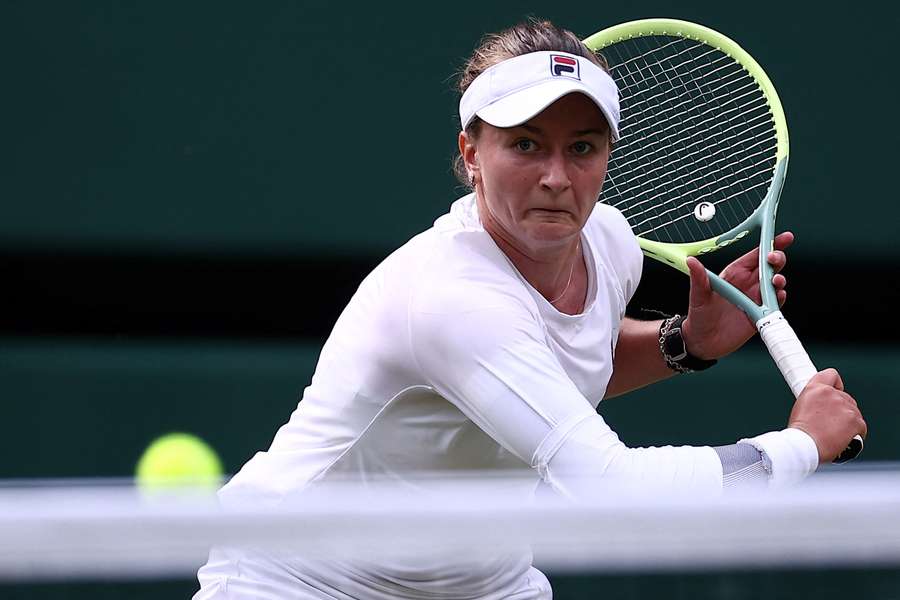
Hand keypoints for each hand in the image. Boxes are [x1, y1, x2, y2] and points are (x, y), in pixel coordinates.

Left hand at [681, 232, 793, 359]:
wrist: (703, 342)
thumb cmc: (699, 316)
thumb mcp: (698, 296)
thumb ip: (698, 279)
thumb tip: (691, 261)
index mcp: (735, 274)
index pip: (755, 255)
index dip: (770, 244)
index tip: (783, 238)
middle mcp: (748, 284)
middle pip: (769, 266)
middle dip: (776, 259)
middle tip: (774, 258)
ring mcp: (756, 299)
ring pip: (775, 284)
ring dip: (779, 279)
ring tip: (776, 280)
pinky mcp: (761, 314)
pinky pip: (775, 304)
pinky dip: (780, 299)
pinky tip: (778, 296)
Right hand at [788, 369, 866, 463]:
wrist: (803, 446)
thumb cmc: (799, 433)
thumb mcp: (800, 409)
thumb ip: (815, 402)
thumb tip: (823, 408)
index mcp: (815, 389)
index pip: (831, 375)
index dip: (835, 384)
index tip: (835, 392)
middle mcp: (831, 394)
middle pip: (846, 397)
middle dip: (841, 410)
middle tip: (830, 423)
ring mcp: (845, 407)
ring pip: (854, 412)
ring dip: (847, 422)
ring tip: (834, 433)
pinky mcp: (855, 420)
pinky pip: (861, 426)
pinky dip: (855, 433)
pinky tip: (844, 439)